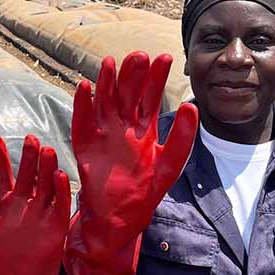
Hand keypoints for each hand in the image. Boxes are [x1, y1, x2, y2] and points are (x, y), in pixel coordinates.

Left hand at [0, 133, 70, 274]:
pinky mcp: (57, 223)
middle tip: (28, 138)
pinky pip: (61, 203)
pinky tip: (58, 175)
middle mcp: (26, 201)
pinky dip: (61, 190)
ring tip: (45, 150)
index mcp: (7, 200)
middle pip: (29, 173)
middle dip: (28, 156)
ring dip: (46, 167)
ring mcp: (43, 210)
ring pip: (47, 183)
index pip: (3, 171)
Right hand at [72, 51, 197, 245]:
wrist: (117, 219)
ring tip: (110, 62)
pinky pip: (81, 120)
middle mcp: (122, 126)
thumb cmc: (144, 193)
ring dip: (106, 82)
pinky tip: (84, 86)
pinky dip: (82, 103)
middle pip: (127, 93)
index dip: (156, 77)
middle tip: (139, 55)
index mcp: (144, 128)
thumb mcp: (170, 164)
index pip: (151, 96)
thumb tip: (193, 106)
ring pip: (104, 100)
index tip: (165, 57)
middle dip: (132, 74)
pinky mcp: (84, 144)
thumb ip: (182, 137)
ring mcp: (102, 133)